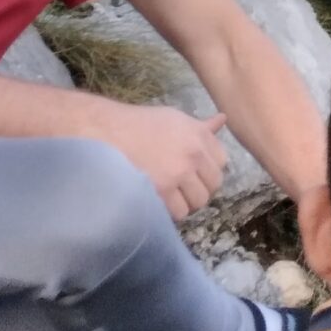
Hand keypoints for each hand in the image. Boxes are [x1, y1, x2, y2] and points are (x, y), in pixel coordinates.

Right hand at [94, 100, 228, 219]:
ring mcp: (179, 172)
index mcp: (199, 134)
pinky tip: (159, 201)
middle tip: (181, 187)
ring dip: (186, 202)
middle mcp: (194, 153)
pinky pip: (179, 212)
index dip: (208, 169)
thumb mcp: (174, 118)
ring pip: (198, 202)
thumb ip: (200, 126)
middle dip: (199, 188)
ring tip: (170, 195)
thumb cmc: (140, 124)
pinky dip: (170, 211)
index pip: (222, 161)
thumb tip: (222, 119)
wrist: (108, 132)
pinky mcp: (163, 190)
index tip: (195, 171)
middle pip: (214, 185)